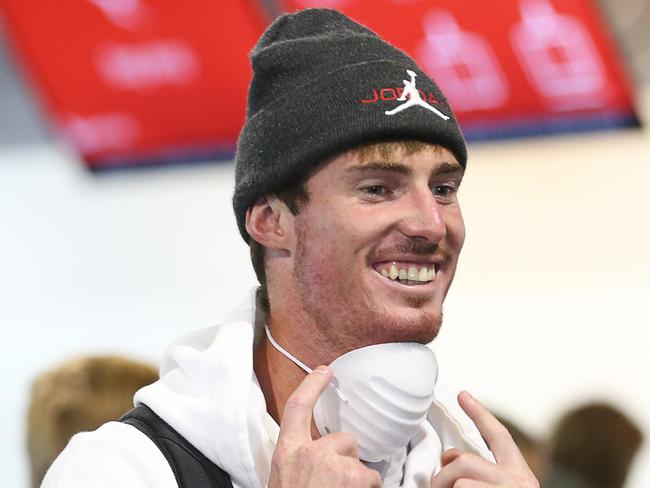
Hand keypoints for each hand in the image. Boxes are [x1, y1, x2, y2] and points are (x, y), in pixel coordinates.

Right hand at [269, 365, 381, 487]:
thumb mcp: (283, 478)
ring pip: (357, 461)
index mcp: (287, 453)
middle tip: (334, 482)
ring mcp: (335, 464)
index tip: (323, 371)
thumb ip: (296, 462)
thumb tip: (307, 464)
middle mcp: (310, 454)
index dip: (311, 385)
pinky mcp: (355, 476)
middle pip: (343, 438)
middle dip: (345, 458)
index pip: (297, 406)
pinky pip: (373, 478)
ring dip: (354, 478)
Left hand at [430, 391, 538, 487]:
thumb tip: (449, 457)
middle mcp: (521, 483)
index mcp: (522, 478)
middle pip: (465, 461)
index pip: (499, 437)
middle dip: (443, 475)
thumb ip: (479, 472)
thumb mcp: (495, 487)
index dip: (480, 414)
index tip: (463, 395)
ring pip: (459, 480)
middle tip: (435, 486)